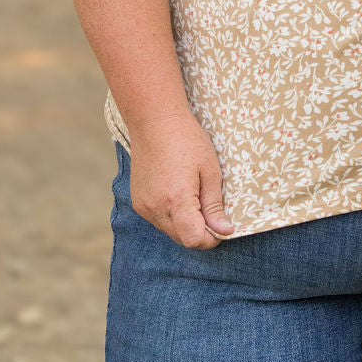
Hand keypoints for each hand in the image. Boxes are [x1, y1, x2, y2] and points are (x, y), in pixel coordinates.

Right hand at [126, 113, 235, 248]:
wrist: (154, 120)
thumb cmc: (187, 140)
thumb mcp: (210, 170)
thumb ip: (215, 205)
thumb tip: (224, 231)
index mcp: (176, 200)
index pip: (194, 240)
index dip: (211, 238)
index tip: (221, 225)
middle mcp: (156, 208)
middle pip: (182, 238)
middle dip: (199, 231)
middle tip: (210, 208)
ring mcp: (143, 206)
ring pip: (169, 231)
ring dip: (184, 224)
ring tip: (193, 195)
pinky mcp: (137, 202)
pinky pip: (158, 220)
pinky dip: (171, 215)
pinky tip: (177, 193)